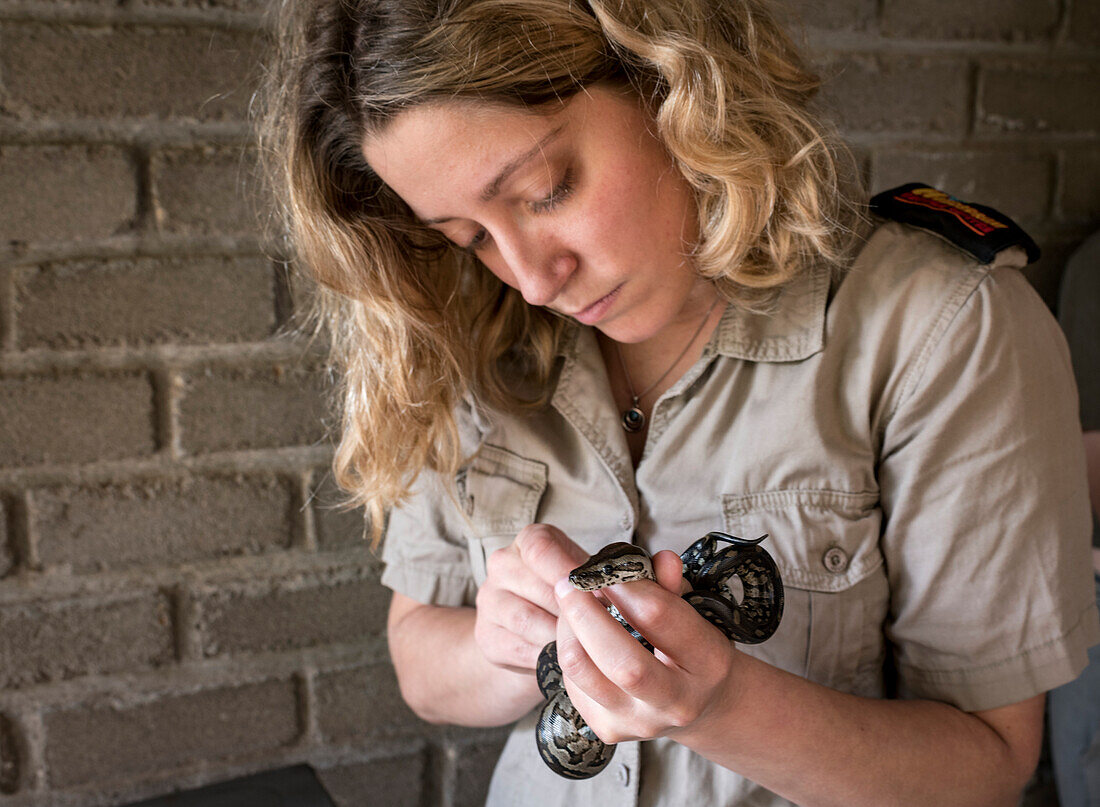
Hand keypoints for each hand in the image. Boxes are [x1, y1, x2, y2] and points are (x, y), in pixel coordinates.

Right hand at [473, 523, 588, 673]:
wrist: (537, 631)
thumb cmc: (568, 596)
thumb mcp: (582, 577)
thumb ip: (589, 579)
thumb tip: (600, 593)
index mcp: (528, 541)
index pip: (541, 549)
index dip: (568, 572)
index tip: (594, 593)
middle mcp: (501, 563)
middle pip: (538, 588)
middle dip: (571, 611)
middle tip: (596, 626)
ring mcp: (488, 599)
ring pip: (527, 620)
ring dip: (557, 635)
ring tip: (579, 641)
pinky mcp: (485, 635)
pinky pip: (518, 648)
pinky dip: (543, 655)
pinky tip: (559, 655)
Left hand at [553, 550, 741, 743]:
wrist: (698, 704)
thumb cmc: (692, 648)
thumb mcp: (693, 612)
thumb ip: (672, 585)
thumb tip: (662, 560)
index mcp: (708, 663)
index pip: (660, 618)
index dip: (625, 586)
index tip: (605, 566)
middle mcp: (677, 702)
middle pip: (621, 661)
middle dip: (586, 614)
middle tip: (569, 583)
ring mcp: (641, 723)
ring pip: (584, 672)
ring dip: (567, 629)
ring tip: (568, 603)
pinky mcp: (609, 730)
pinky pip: (572, 684)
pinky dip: (569, 650)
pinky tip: (576, 634)